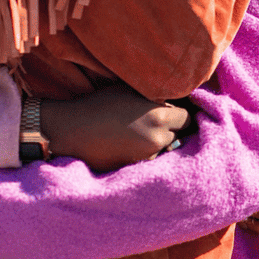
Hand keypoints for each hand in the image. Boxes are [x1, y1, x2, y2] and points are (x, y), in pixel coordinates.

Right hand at [41, 85, 190, 171]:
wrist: (70, 132)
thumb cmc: (98, 105)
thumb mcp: (128, 90)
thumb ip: (154, 94)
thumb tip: (172, 95)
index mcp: (158, 116)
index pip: (187, 118)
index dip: (180, 114)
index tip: (172, 111)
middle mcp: (157, 138)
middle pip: (179, 135)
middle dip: (171, 128)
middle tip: (155, 122)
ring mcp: (147, 156)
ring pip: (165, 148)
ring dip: (159, 142)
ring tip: (139, 133)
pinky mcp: (136, 168)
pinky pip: (150, 160)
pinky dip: (146, 153)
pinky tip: (129, 145)